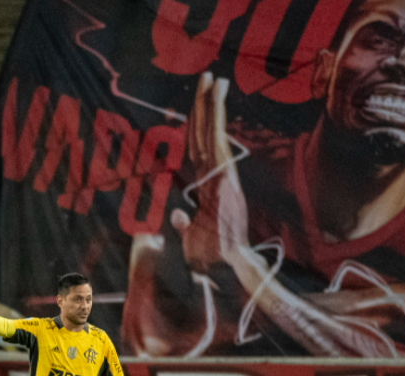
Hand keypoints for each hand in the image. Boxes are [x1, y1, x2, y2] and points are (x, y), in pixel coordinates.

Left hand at [171, 71, 249, 271]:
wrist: (227, 268)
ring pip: (211, 132)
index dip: (198, 125)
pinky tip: (215, 98)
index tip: (199, 104)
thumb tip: (177, 213)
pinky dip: (215, 118)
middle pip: (205, 134)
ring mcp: (223, 175)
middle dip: (205, 105)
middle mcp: (218, 177)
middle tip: (208, 77)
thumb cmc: (212, 259)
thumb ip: (184, 223)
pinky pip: (216, 141)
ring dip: (211, 103)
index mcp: (210, 187)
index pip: (200, 149)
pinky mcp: (225, 175)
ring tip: (212, 77)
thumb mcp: (191, 238)